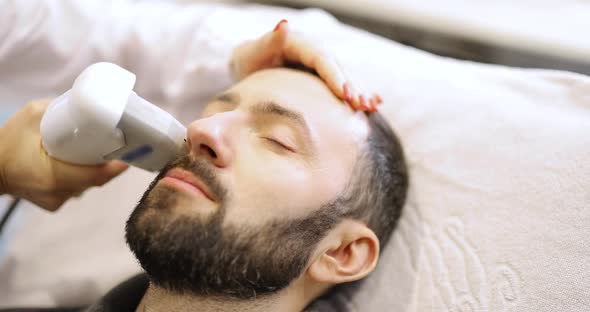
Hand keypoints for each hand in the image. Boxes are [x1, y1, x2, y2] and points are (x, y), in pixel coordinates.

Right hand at [0, 99, 128, 210]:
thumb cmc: (7, 142)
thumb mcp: (32, 116)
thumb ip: (60, 108)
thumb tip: (89, 103)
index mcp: (54, 175)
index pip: (97, 175)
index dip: (117, 165)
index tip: (130, 151)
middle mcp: (58, 193)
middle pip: (96, 179)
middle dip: (109, 162)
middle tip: (119, 144)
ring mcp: (57, 201)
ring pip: (88, 184)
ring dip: (94, 168)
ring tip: (97, 149)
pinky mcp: (55, 203)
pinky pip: (77, 188)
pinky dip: (80, 174)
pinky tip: (77, 161)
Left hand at [231, 19, 381, 111]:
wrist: (250, 68)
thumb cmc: (249, 60)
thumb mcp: (254, 52)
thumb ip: (268, 41)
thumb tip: (284, 25)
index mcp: (301, 46)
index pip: (322, 60)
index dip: (335, 76)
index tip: (346, 93)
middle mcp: (315, 55)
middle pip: (338, 70)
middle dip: (353, 87)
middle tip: (363, 105)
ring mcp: (321, 68)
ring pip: (345, 79)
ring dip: (360, 92)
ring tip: (372, 107)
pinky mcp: (323, 81)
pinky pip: (344, 87)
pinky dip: (359, 94)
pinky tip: (375, 105)